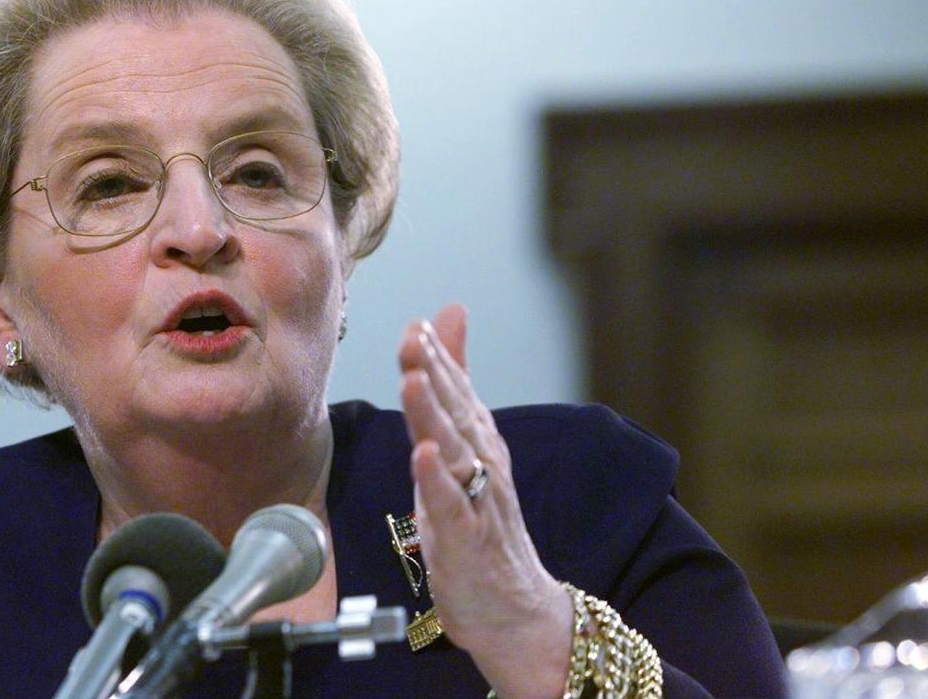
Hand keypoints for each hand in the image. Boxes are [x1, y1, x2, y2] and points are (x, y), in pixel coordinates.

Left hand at [399, 304, 571, 698]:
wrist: (514, 609)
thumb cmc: (481, 523)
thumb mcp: (463, 449)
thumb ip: (454, 384)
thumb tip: (447, 318)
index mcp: (478, 441)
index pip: (457, 390)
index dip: (437, 356)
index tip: (416, 323)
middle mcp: (482, 464)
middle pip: (455, 411)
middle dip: (434, 372)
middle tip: (413, 336)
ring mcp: (477, 501)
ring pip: (453, 451)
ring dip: (433, 415)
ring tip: (414, 380)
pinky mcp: (466, 540)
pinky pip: (451, 506)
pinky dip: (436, 480)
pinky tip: (423, 454)